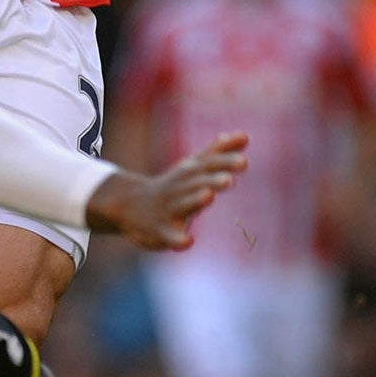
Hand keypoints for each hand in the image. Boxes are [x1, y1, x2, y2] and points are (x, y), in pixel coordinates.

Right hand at [84, 131, 247, 250]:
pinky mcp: (160, 231)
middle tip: (229, 180)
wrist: (130, 206)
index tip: (244, 162)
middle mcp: (179, 188)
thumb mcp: (193, 167)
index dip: (225, 164)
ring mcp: (168, 209)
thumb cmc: (171, 187)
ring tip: (209, 196)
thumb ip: (219, 152)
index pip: (209, 166)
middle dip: (211, 181)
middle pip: (196, 183)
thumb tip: (246, 135)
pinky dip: (177, 239)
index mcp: (189, 174)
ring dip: (195, 200)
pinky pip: (169, 235)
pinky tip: (188, 241)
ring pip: (183, 204)